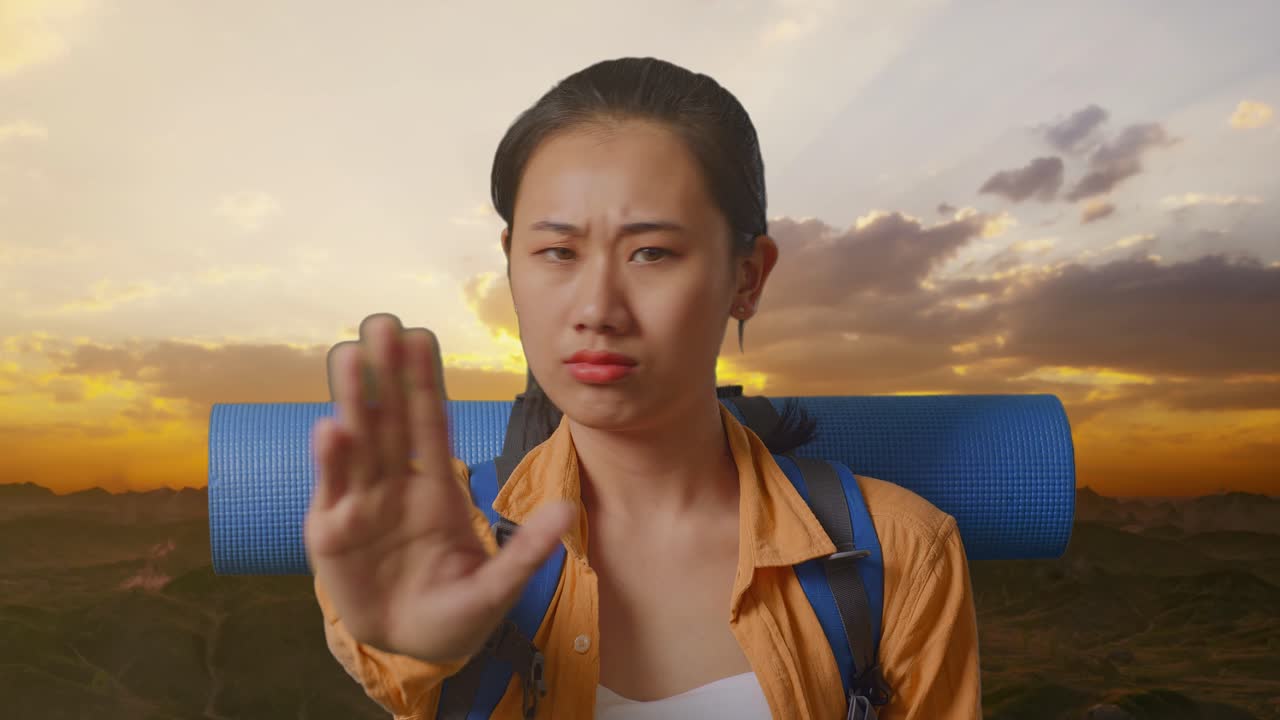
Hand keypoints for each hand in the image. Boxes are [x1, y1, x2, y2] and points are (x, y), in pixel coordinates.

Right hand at [303, 313, 575, 661]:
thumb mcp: (498, 587)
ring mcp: (361, 506)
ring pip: (358, 444)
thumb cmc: (456, 612)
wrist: (411, 649)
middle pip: (390, 421)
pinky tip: (329, 428)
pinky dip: (331, 462)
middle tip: (382, 323)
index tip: (422, 336)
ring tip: (349, 355)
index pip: (430, 424)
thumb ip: (527, 551)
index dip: (425, 382)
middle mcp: (395, 487)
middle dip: (386, 374)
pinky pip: (333, 493)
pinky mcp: (332, 534)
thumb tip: (567, 510)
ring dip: (353, 401)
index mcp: (436, 490)